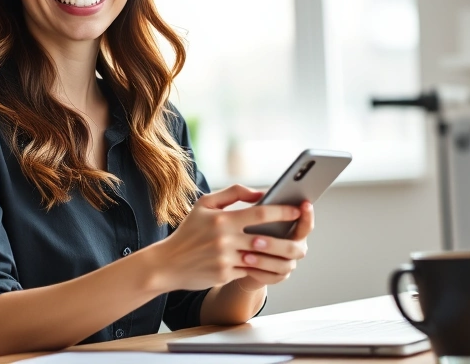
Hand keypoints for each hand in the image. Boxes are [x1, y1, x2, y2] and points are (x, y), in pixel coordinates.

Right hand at [154, 185, 303, 291]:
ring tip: (292, 255)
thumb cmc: (189, 231)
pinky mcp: (224, 275)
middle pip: (267, 240)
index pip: (261, 213)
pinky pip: (250, 272)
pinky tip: (272, 266)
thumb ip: (233, 193)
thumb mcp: (204, 204)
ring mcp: (225, 259)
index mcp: (223, 219)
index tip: (297, 210)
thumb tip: (260, 193)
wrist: (167, 263)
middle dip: (288, 240)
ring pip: (261, 259)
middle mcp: (225, 239)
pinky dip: (262, 269)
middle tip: (301, 240)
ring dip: (279, 258)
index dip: (283, 212)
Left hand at [235, 200, 313, 291]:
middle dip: (274, 244)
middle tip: (254, 240)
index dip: (307, 216)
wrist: (239, 258)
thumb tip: (260, 195)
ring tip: (245, 255)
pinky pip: (272, 277)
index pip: (306, 224)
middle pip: (294, 248)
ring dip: (264, 260)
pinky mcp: (277, 277)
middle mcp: (295, 247)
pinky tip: (245, 266)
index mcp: (294, 230)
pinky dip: (259, 272)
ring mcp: (288, 264)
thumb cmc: (247, 231)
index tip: (303, 205)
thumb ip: (259, 205)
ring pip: (283, 265)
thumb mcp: (250, 217)